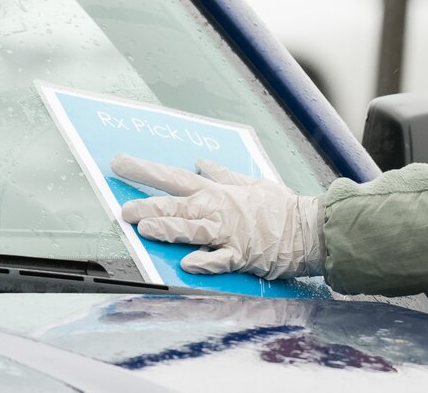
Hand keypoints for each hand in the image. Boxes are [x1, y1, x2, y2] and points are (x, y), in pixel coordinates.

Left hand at [111, 155, 324, 280]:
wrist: (308, 229)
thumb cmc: (281, 207)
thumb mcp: (253, 183)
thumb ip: (224, 175)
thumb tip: (200, 163)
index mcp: (219, 192)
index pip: (175, 178)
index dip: (145, 170)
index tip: (119, 163)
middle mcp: (219, 210)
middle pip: (178, 205)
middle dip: (148, 205)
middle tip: (124, 209)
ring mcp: (229, 233)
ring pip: (194, 229)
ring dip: (170, 228)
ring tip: (146, 229)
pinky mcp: (241, 255)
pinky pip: (220, 260)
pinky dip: (205, 261)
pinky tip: (188, 263)